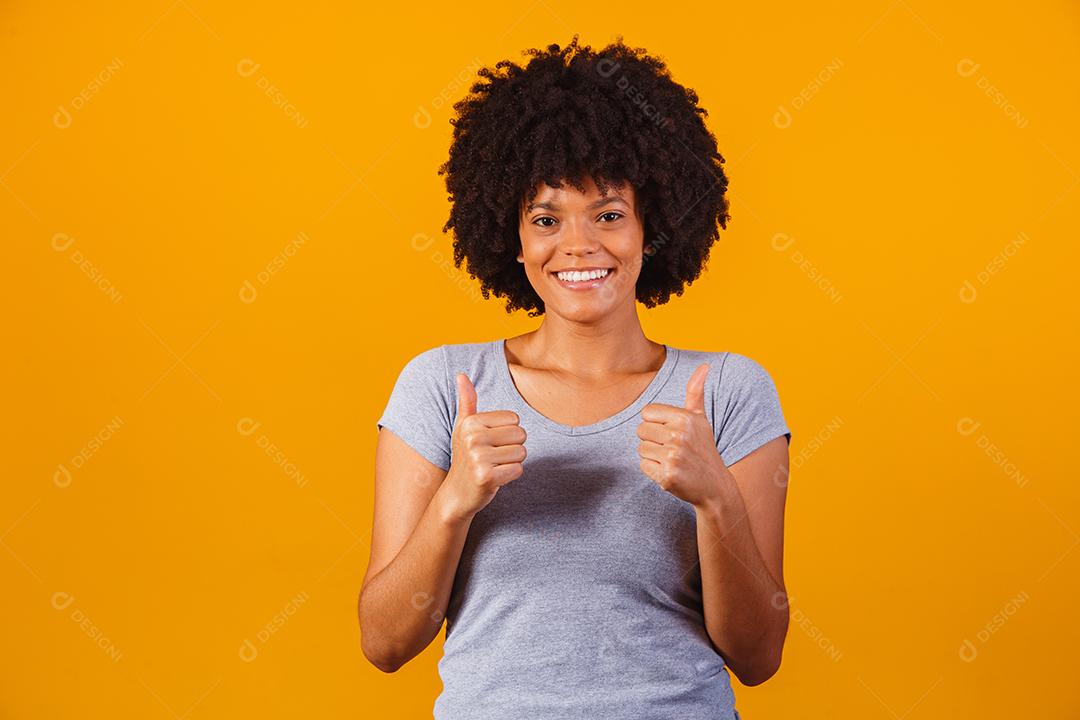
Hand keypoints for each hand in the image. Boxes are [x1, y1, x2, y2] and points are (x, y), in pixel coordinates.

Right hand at [440, 372, 526, 520]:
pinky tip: (495, 479)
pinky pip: (518, 470)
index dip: (508, 433)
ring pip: (521, 453)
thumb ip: (467, 401)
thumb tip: (461, 375)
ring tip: (494, 467)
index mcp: (471, 422)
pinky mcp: (486, 477)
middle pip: (521, 435)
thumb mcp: (464, 428)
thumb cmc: (465, 457)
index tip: (490, 444)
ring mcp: (478, 458)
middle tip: (493, 458)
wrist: (456, 494)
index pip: (515, 419)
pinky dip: (511, 476)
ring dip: (512, 463)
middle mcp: (473, 438)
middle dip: (512, 448)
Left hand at [636, 363, 732, 508]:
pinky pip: (643, 466)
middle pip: (640, 431)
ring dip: (653, 456)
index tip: (672, 433)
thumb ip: (695, 392)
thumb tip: (705, 365)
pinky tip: (671, 472)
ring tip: (672, 460)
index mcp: (685, 418)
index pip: (646, 413)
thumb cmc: (703, 448)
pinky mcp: (667, 476)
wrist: (714, 485)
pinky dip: (653, 470)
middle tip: (672, 449)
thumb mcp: (701, 419)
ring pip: (641, 449)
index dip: (656, 424)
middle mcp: (679, 435)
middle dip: (653, 440)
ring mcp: (673, 456)